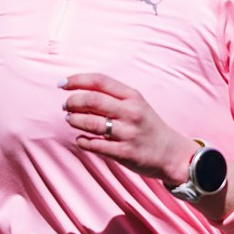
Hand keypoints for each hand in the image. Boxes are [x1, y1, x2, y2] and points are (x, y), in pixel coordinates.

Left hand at [61, 72, 192, 181]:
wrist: (172, 153)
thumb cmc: (148, 126)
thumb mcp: (137, 104)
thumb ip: (113, 97)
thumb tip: (79, 92)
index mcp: (133, 96)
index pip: (100, 81)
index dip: (77, 80)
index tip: (61, 84)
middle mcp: (131, 112)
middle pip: (92, 100)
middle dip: (72, 102)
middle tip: (65, 106)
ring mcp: (128, 133)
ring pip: (91, 123)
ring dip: (74, 120)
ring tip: (70, 120)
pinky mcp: (124, 153)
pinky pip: (95, 145)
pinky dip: (82, 141)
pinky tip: (80, 139)